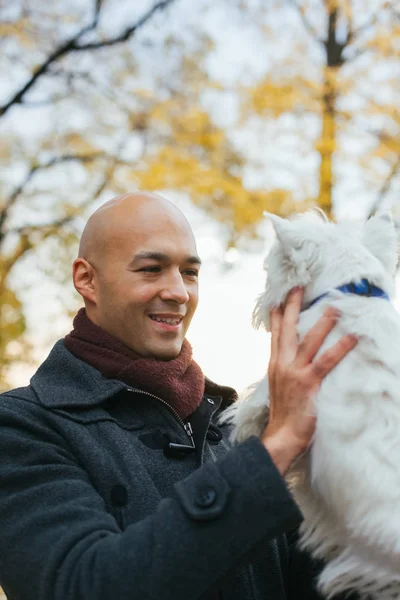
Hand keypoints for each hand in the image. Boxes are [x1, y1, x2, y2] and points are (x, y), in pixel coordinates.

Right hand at [261, 287, 356, 473]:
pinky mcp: (308, 383)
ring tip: (333, 307)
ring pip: (308, 341)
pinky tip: (351, 338)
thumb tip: (292, 361)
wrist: (280, 437)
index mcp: (275, 365)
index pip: (275, 334)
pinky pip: (325, 362)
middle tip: (298, 287)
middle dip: (292, 307)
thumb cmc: (283, 416)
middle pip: (287, 330)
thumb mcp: (278, 388)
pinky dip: (339, 348)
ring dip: (321, 323)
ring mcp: (294, 373)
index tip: (279, 298)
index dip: (277, 315)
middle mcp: (281, 365)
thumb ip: (284, 371)